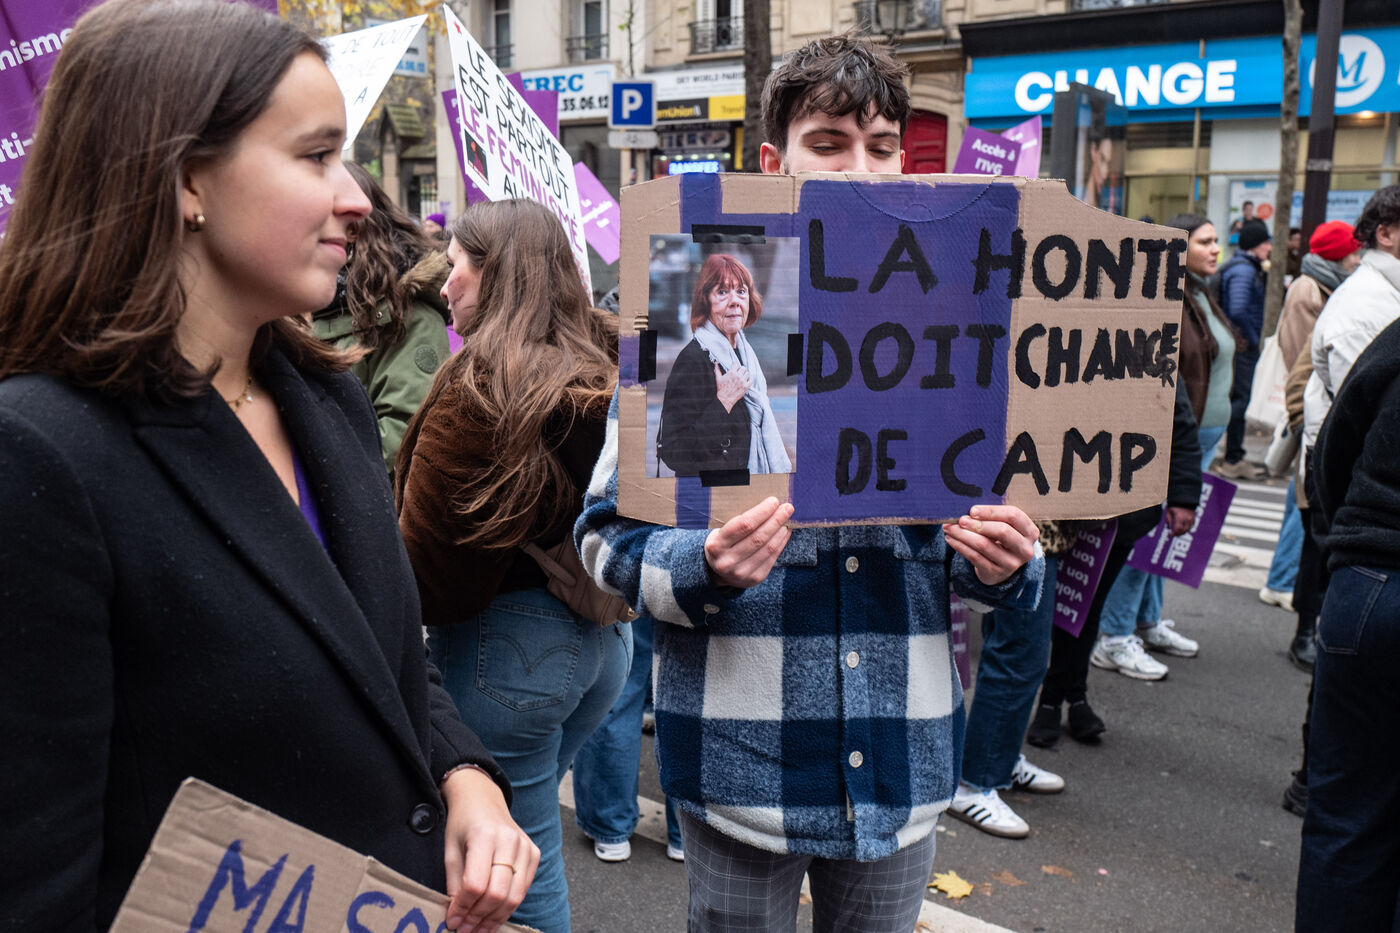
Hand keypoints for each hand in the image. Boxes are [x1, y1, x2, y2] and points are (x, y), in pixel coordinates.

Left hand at [440, 767, 539, 931]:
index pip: (475, 884)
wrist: (482, 798)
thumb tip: (456, 917)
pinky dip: (509, 907)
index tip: (452, 921)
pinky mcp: (534, 852)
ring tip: (478, 930)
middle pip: (497, 893)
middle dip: (479, 918)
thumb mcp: (450, 851)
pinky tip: (493, 917)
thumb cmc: (462, 824)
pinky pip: (524, 888)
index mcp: (484, 836)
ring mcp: (525, 846)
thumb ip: (454, 884)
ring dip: (495, 918)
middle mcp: (509, 840)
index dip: (463, 908)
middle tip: (464, 930)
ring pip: (514, 896)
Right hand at [704, 496, 793, 588]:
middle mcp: (727, 561)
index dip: (761, 512)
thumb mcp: (721, 532)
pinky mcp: (754, 578)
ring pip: (767, 548)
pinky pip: (772, 558)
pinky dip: (781, 543)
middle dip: (775, 520)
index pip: (743, 525)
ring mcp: (741, 572)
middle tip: (787, 508)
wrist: (718, 572)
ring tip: (787, 519)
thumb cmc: (722, 544)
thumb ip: (739, 522)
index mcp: (716, 545)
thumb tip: (767, 506)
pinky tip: (784, 533)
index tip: (774, 501)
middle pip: (758, 537)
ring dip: (780, 531)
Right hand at [714, 362, 750, 412]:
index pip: (737, 364)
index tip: (735, 369)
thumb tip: (716, 363)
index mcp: (731, 373)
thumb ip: (717, 369)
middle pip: (743, 368)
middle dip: (741, 370)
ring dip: (745, 375)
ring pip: (747, 373)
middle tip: (739, 373)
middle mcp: (738, 376)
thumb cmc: (721, 389)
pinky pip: (751, 380)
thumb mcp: (718, 378)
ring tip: (742, 378)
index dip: (736, 366)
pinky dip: (749, 381)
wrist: (725, 399)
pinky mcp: (746, 386)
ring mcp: (743, 381)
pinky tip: (745, 382)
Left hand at [942, 504, 1038, 585]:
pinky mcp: (995, 573)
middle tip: (961, 520)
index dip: (992, 511)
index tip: (973, 510)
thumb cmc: (1001, 539)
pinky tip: (951, 538)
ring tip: (949, 528)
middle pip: (1002, 531)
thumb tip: (968, 510)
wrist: (1001, 566)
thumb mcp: (1005, 527)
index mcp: (1030, 532)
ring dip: (963, 534)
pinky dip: (960, 546)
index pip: (1013, 516)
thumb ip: (993, 517)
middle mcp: (1024, 549)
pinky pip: (974, 557)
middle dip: (978, 524)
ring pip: (984, 545)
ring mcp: (1011, 564)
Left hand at [1165, 506, 1195, 536]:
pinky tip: (1183, 528)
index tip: (1169, 535)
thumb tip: (1168, 528)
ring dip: (1182, 532)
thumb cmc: (1174, 504)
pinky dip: (1187, 528)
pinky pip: (1191, 526)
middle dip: (1177, 534)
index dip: (1173, 534)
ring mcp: (1191, 519)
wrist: (1183, 498)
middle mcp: (1186, 519)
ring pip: (1187, 529)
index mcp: (1179, 518)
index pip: (1177, 530)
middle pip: (1183, 531)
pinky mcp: (1193, 518)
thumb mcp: (1169, 512)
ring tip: (1177, 532)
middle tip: (1173, 534)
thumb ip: (1169, 521)